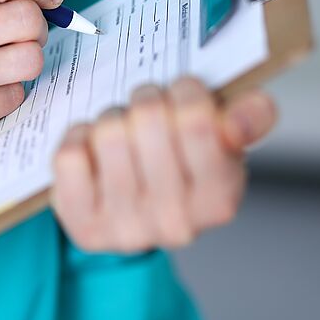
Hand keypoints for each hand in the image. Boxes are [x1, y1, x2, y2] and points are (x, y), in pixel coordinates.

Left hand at [51, 78, 276, 252]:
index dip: (186, 91)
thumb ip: (249, 118)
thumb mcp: (225, 142)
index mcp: (220, 199)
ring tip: (124, 130)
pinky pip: (70, 154)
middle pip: (149, 119)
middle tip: (150, 109)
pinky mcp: (82, 224)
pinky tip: (94, 149)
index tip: (183, 93)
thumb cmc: (184, 167)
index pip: (198, 122)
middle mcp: (176, 222)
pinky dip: (80, 137)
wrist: (139, 215)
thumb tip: (242, 114)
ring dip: (114, 117)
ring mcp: (126, 228)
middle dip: (148, 99)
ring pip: (109, 132)